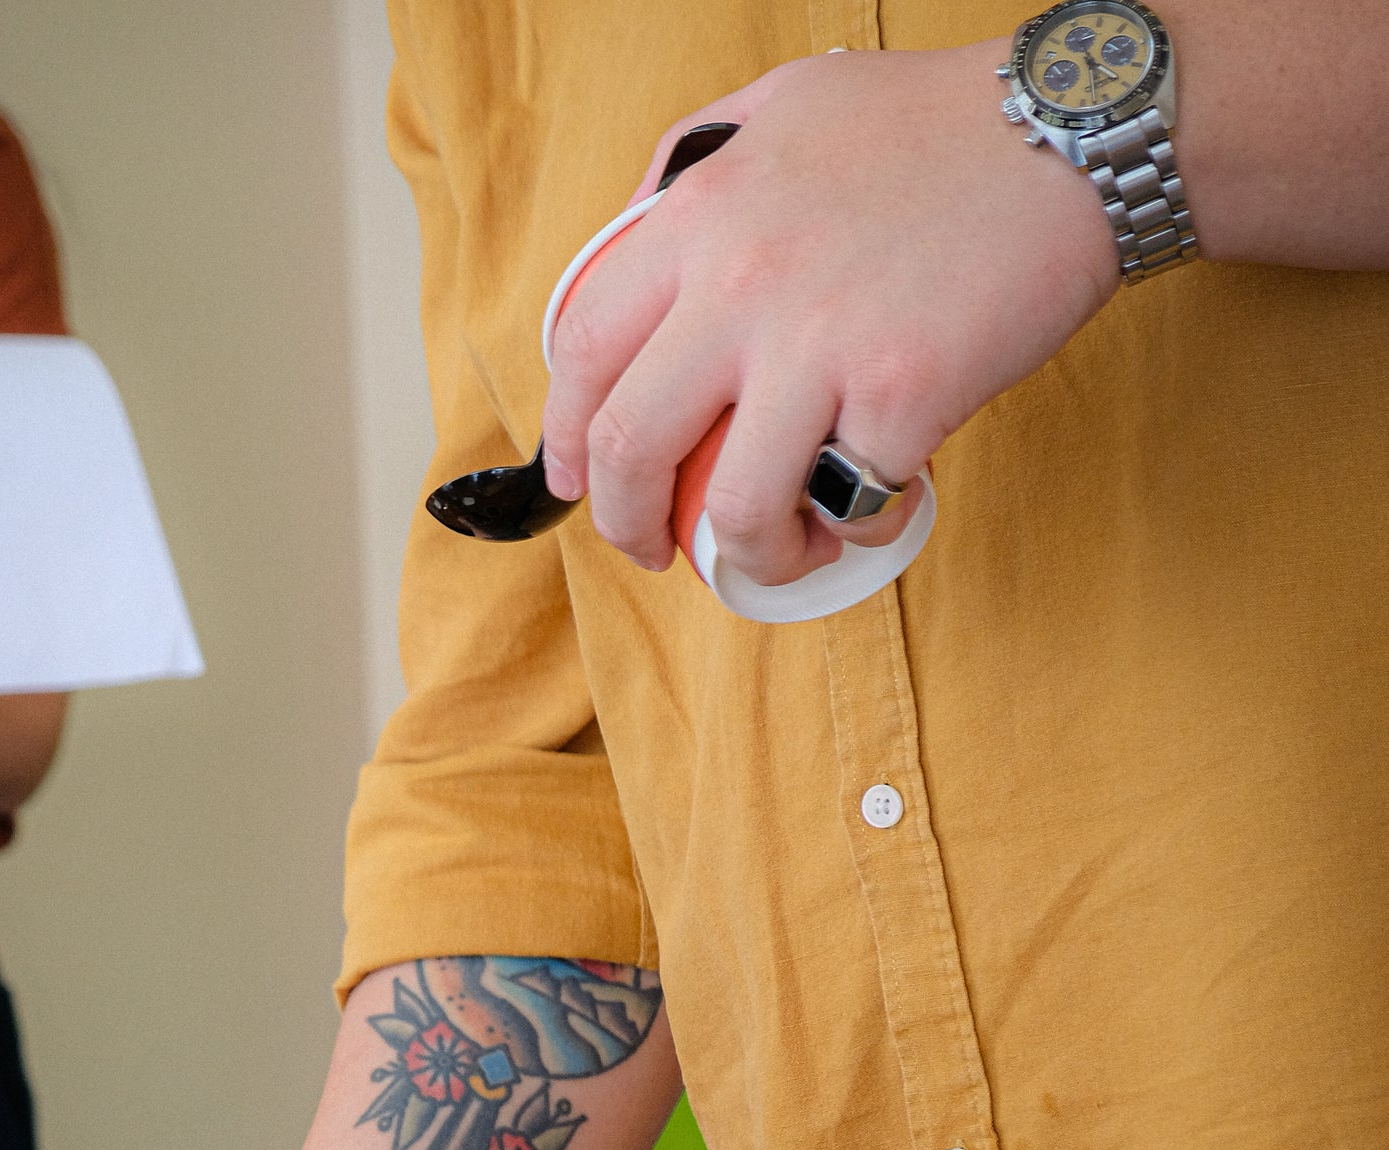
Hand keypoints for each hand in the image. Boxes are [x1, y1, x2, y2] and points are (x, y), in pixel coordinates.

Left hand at [541, 42, 1114, 589]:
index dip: (566, 436)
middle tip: (653, 547)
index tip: (579, 479)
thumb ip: (697, 162)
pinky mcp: (901, 395)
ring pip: (733, 509)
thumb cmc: (936, 125)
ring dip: (748, 557)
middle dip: (627, 524)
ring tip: (780, 550)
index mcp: (701, 215)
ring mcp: (820, 344)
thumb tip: (638, 227)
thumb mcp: (787, 103)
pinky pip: (851, 506)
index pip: (583, 348)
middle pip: (631, 446)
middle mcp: (742, 281)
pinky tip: (882, 499)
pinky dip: (860, 526)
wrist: (1071, 133)